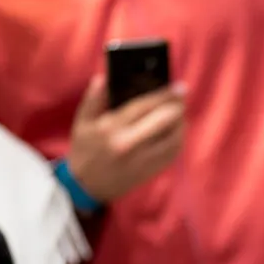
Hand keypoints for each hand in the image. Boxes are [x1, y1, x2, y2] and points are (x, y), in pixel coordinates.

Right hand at [67, 75, 186, 203]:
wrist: (88, 185)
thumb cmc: (85, 150)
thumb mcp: (82, 122)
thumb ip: (94, 98)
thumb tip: (104, 78)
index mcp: (113, 128)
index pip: (145, 106)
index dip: (165, 95)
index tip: (178, 86)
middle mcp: (131, 144)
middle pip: (165, 121)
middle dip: (177, 105)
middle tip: (181, 95)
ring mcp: (144, 159)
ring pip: (174, 137)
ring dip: (181, 122)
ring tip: (179, 111)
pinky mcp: (152, 170)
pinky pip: (174, 153)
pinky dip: (179, 139)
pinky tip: (177, 130)